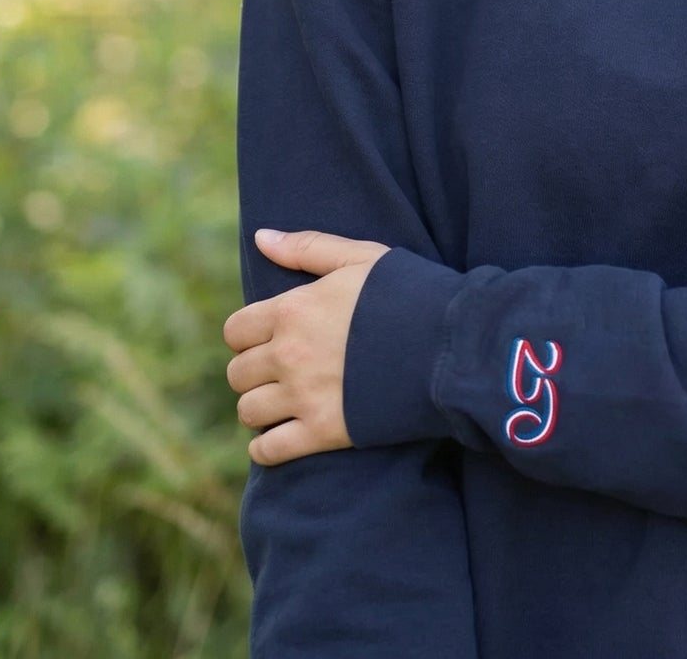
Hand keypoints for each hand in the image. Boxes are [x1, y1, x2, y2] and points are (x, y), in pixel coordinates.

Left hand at [223, 228, 390, 465]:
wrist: (451, 344)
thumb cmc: (410, 293)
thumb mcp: (361, 257)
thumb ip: (307, 248)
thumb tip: (260, 236)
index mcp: (294, 310)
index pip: (235, 330)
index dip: (249, 334)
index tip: (271, 337)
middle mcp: (289, 354)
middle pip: (238, 374)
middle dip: (255, 371)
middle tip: (282, 370)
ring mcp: (304, 396)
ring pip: (249, 412)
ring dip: (262, 407)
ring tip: (285, 401)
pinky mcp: (323, 432)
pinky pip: (268, 450)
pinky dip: (267, 447)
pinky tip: (283, 435)